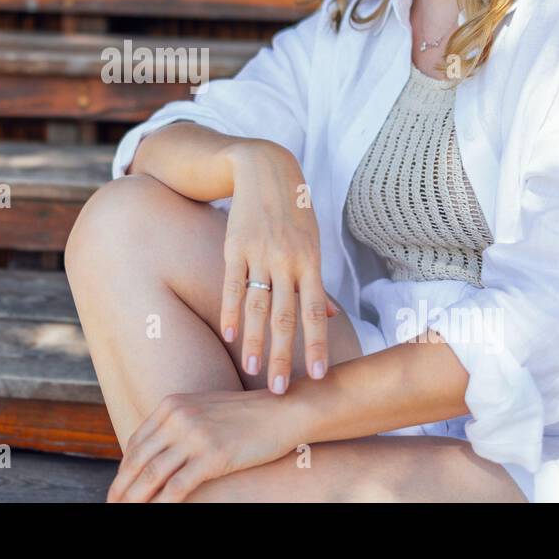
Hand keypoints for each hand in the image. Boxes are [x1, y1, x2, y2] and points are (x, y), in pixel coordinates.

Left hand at [106, 388, 295, 501]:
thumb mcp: (204, 411)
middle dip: (122, 486)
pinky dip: (162, 504)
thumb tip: (158, 453)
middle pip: (138, 458)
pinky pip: (177, 486)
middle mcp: (178, 417)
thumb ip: (179, 425)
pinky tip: (156, 512)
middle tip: (112, 504)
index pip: (137, 441)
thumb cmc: (246, 415)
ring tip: (125, 511)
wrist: (282, 410)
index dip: (124, 467)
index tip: (119, 486)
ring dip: (135, 498)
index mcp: (172, 405)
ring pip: (152, 474)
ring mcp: (194, 435)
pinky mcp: (212, 456)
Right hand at [220, 140, 332, 392]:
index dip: (316, 344)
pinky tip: (228, 334)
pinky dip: (230, 311)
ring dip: (254, 340)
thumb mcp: (311, 242)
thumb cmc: (293, 212)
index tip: (318, 376)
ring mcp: (259, 253)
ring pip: (257, 305)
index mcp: (310, 261)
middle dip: (284, 354)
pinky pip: (232, 284)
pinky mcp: (234, 246)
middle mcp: (287, 260)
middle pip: (285, 315)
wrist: (265, 169)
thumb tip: (330, 315)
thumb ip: (316, 281)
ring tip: (252, 370)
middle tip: (281, 389)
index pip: (314, 311)